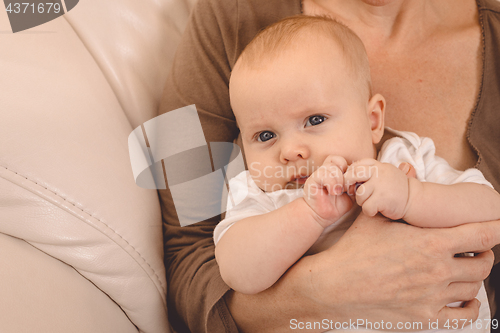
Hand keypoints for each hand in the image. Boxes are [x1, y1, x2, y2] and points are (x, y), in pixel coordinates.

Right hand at [227, 215, 499, 331]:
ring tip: (464, 269)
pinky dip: (470, 306)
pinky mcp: (425, 317)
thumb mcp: (375, 218)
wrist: (335, 286)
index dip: (497, 227)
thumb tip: (407, 167)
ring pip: (474, 288)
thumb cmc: (354, 250)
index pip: (481, 235)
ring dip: (473, 277)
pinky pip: (464, 316)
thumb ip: (397, 193)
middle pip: (483, 263)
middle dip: (483, 254)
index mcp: (430, 243)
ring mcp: (433, 297)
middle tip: (474, 249)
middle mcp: (438, 270)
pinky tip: (462, 297)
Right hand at [303, 155, 352, 227]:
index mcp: (335, 172)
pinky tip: (333, 192)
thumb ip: (355, 184)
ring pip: (332, 166)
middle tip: (347, 189)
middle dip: (346, 175)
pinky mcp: (312, 180)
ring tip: (339, 192)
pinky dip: (331, 183)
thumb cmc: (335, 206)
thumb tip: (363, 177)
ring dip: (339, 180)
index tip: (353, 184)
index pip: (344, 160)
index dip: (351, 170)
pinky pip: (324, 174)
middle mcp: (326, 171)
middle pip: (339, 161)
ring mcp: (318, 174)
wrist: (321, 216)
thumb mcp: (350, 194)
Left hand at [344, 158, 409, 219]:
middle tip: (352, 191)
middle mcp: (380, 173)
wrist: (413, 199)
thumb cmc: (394, 188)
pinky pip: (366, 207)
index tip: (352, 181)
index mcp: (379, 166)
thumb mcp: (384, 174)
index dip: (350, 173)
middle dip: (348, 184)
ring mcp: (381, 186)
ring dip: (362, 201)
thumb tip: (347, 173)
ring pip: (359, 194)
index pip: (357, 164)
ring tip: (371, 202)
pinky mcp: (382, 199)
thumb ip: (369, 171)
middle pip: (354, 175)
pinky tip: (376, 210)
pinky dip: (369, 211)